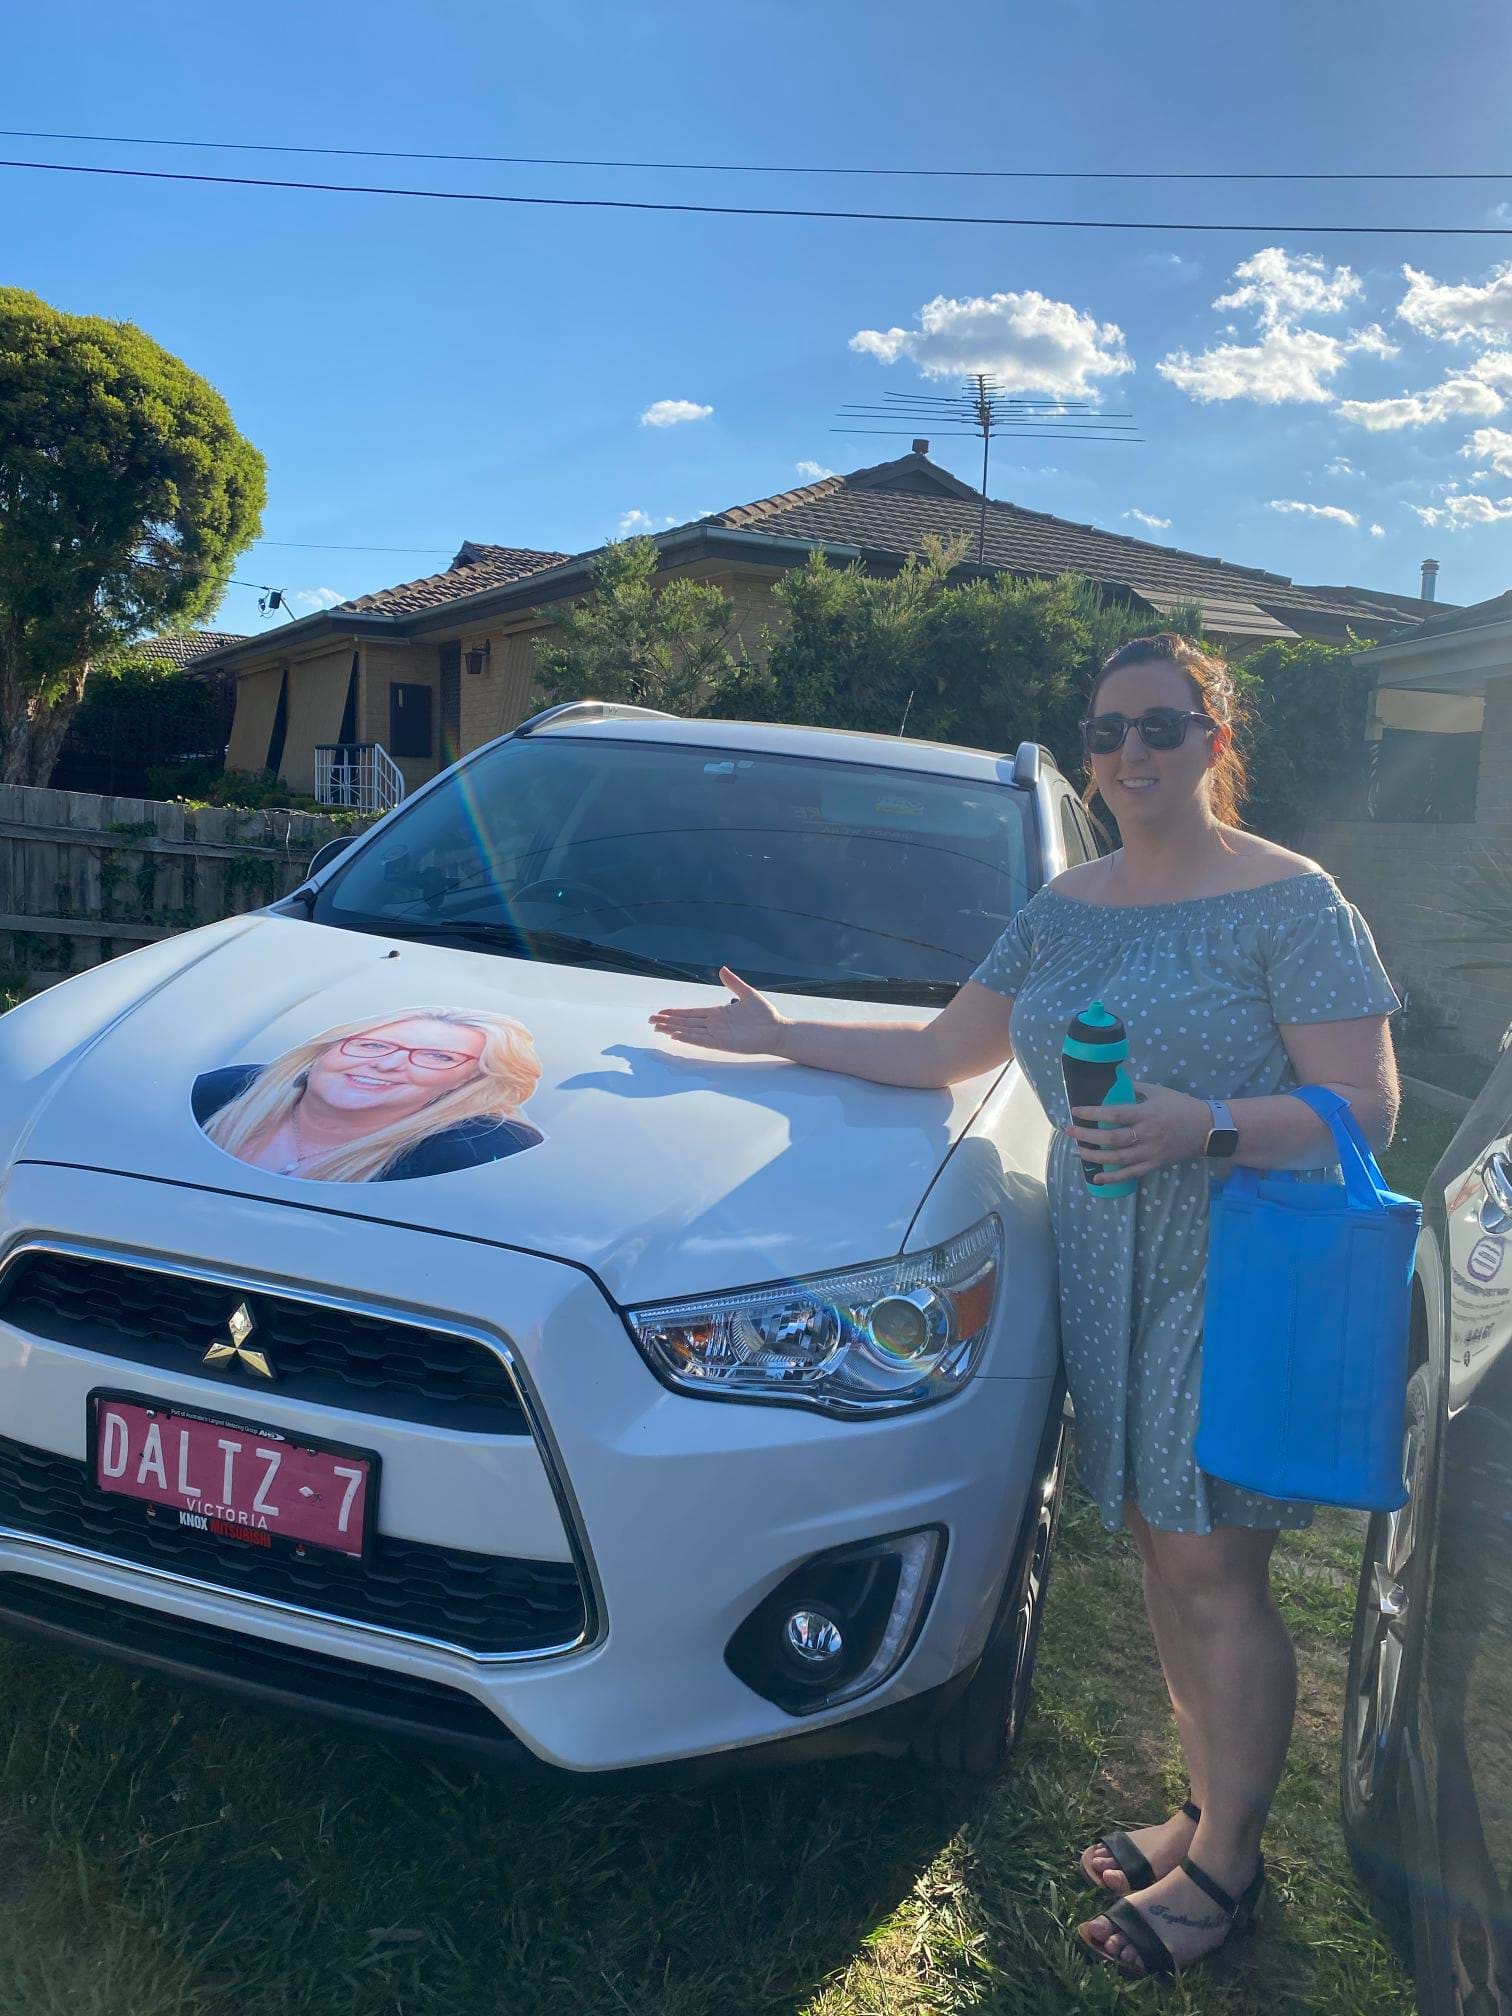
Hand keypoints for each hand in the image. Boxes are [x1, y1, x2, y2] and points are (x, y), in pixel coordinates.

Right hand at [648, 968, 788, 1056]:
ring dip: (674, 1029)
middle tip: (651, 1021)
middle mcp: (714, 1025)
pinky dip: (689, 1038)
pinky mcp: (723, 1043)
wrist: (777, 1031)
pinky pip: (702, 1041)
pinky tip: (677, 1036)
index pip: (691, 1013)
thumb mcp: (747, 993)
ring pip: (690, 1031)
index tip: (661, 1012)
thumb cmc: (765, 1015)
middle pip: (686, 1022)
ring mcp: (718, 1035)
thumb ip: (733, 983)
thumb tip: (722, 969)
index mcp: (718, 1013)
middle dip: (668, 1021)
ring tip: (658, 1028)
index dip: (676, 1013)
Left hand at [1067, 1081, 1211, 1182]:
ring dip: (1095, 1157)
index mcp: (1146, 1114)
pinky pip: (1130, 1174)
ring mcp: (1150, 1152)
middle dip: (1087, 1136)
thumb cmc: (1181, 1106)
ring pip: (1118, 1158)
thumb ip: (1135, 1089)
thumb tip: (1114, 1082)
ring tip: (1079, 1152)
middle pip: (1111, 1138)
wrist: (1206, 1128)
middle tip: (1070, 1132)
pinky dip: (1113, 1178)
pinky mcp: (1154, 1164)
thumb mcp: (1159, 1092)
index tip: (1076, 1111)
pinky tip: (1097, 1178)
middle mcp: (1146, 1134)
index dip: (1093, 1113)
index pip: (1114, 1113)